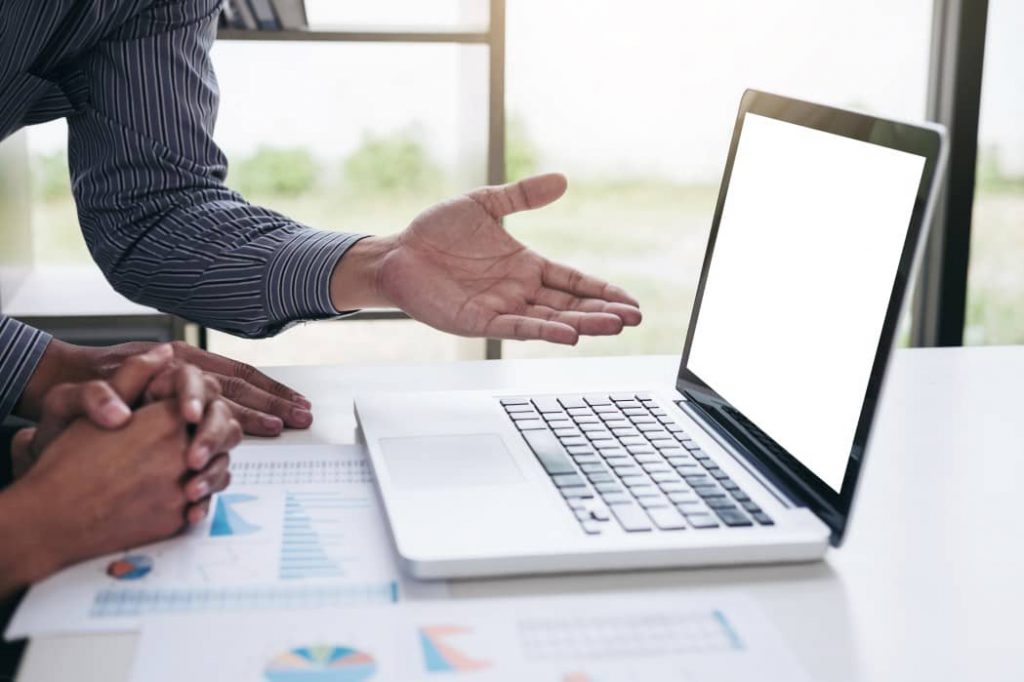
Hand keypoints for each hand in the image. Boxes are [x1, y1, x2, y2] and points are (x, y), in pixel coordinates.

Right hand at [11, 345, 241, 522]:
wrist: (51, 520)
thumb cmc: (69, 464)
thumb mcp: (96, 408)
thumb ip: (136, 375)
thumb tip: (164, 352)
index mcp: (166, 421)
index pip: (205, 404)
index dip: (196, 407)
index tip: (187, 414)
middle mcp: (181, 454)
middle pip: (221, 437)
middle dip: (211, 437)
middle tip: (193, 444)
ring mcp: (183, 490)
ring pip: (217, 472)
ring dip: (208, 468)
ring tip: (184, 469)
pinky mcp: (178, 520)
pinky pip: (202, 504)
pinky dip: (195, 499)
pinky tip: (176, 494)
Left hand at [16, 339, 310, 435]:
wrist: (65, 384)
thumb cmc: (73, 393)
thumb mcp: (73, 397)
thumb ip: (93, 400)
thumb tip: (118, 416)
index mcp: (165, 364)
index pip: (208, 380)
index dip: (238, 401)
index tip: (263, 423)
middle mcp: (186, 369)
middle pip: (239, 382)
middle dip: (272, 401)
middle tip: (302, 416)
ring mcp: (192, 381)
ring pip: (241, 389)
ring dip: (272, 403)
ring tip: (300, 415)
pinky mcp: (190, 397)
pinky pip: (231, 400)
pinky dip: (257, 408)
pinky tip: (274, 420)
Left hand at [330, 173, 641, 344]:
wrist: (397, 252)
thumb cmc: (436, 232)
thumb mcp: (485, 204)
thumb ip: (523, 196)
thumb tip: (562, 180)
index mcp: (525, 265)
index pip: (573, 280)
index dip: (601, 290)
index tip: (630, 300)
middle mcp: (518, 290)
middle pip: (570, 303)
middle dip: (603, 312)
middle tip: (634, 318)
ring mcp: (501, 307)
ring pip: (551, 319)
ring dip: (583, 324)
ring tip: (614, 327)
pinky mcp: (479, 321)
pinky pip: (517, 328)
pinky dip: (544, 332)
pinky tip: (569, 334)